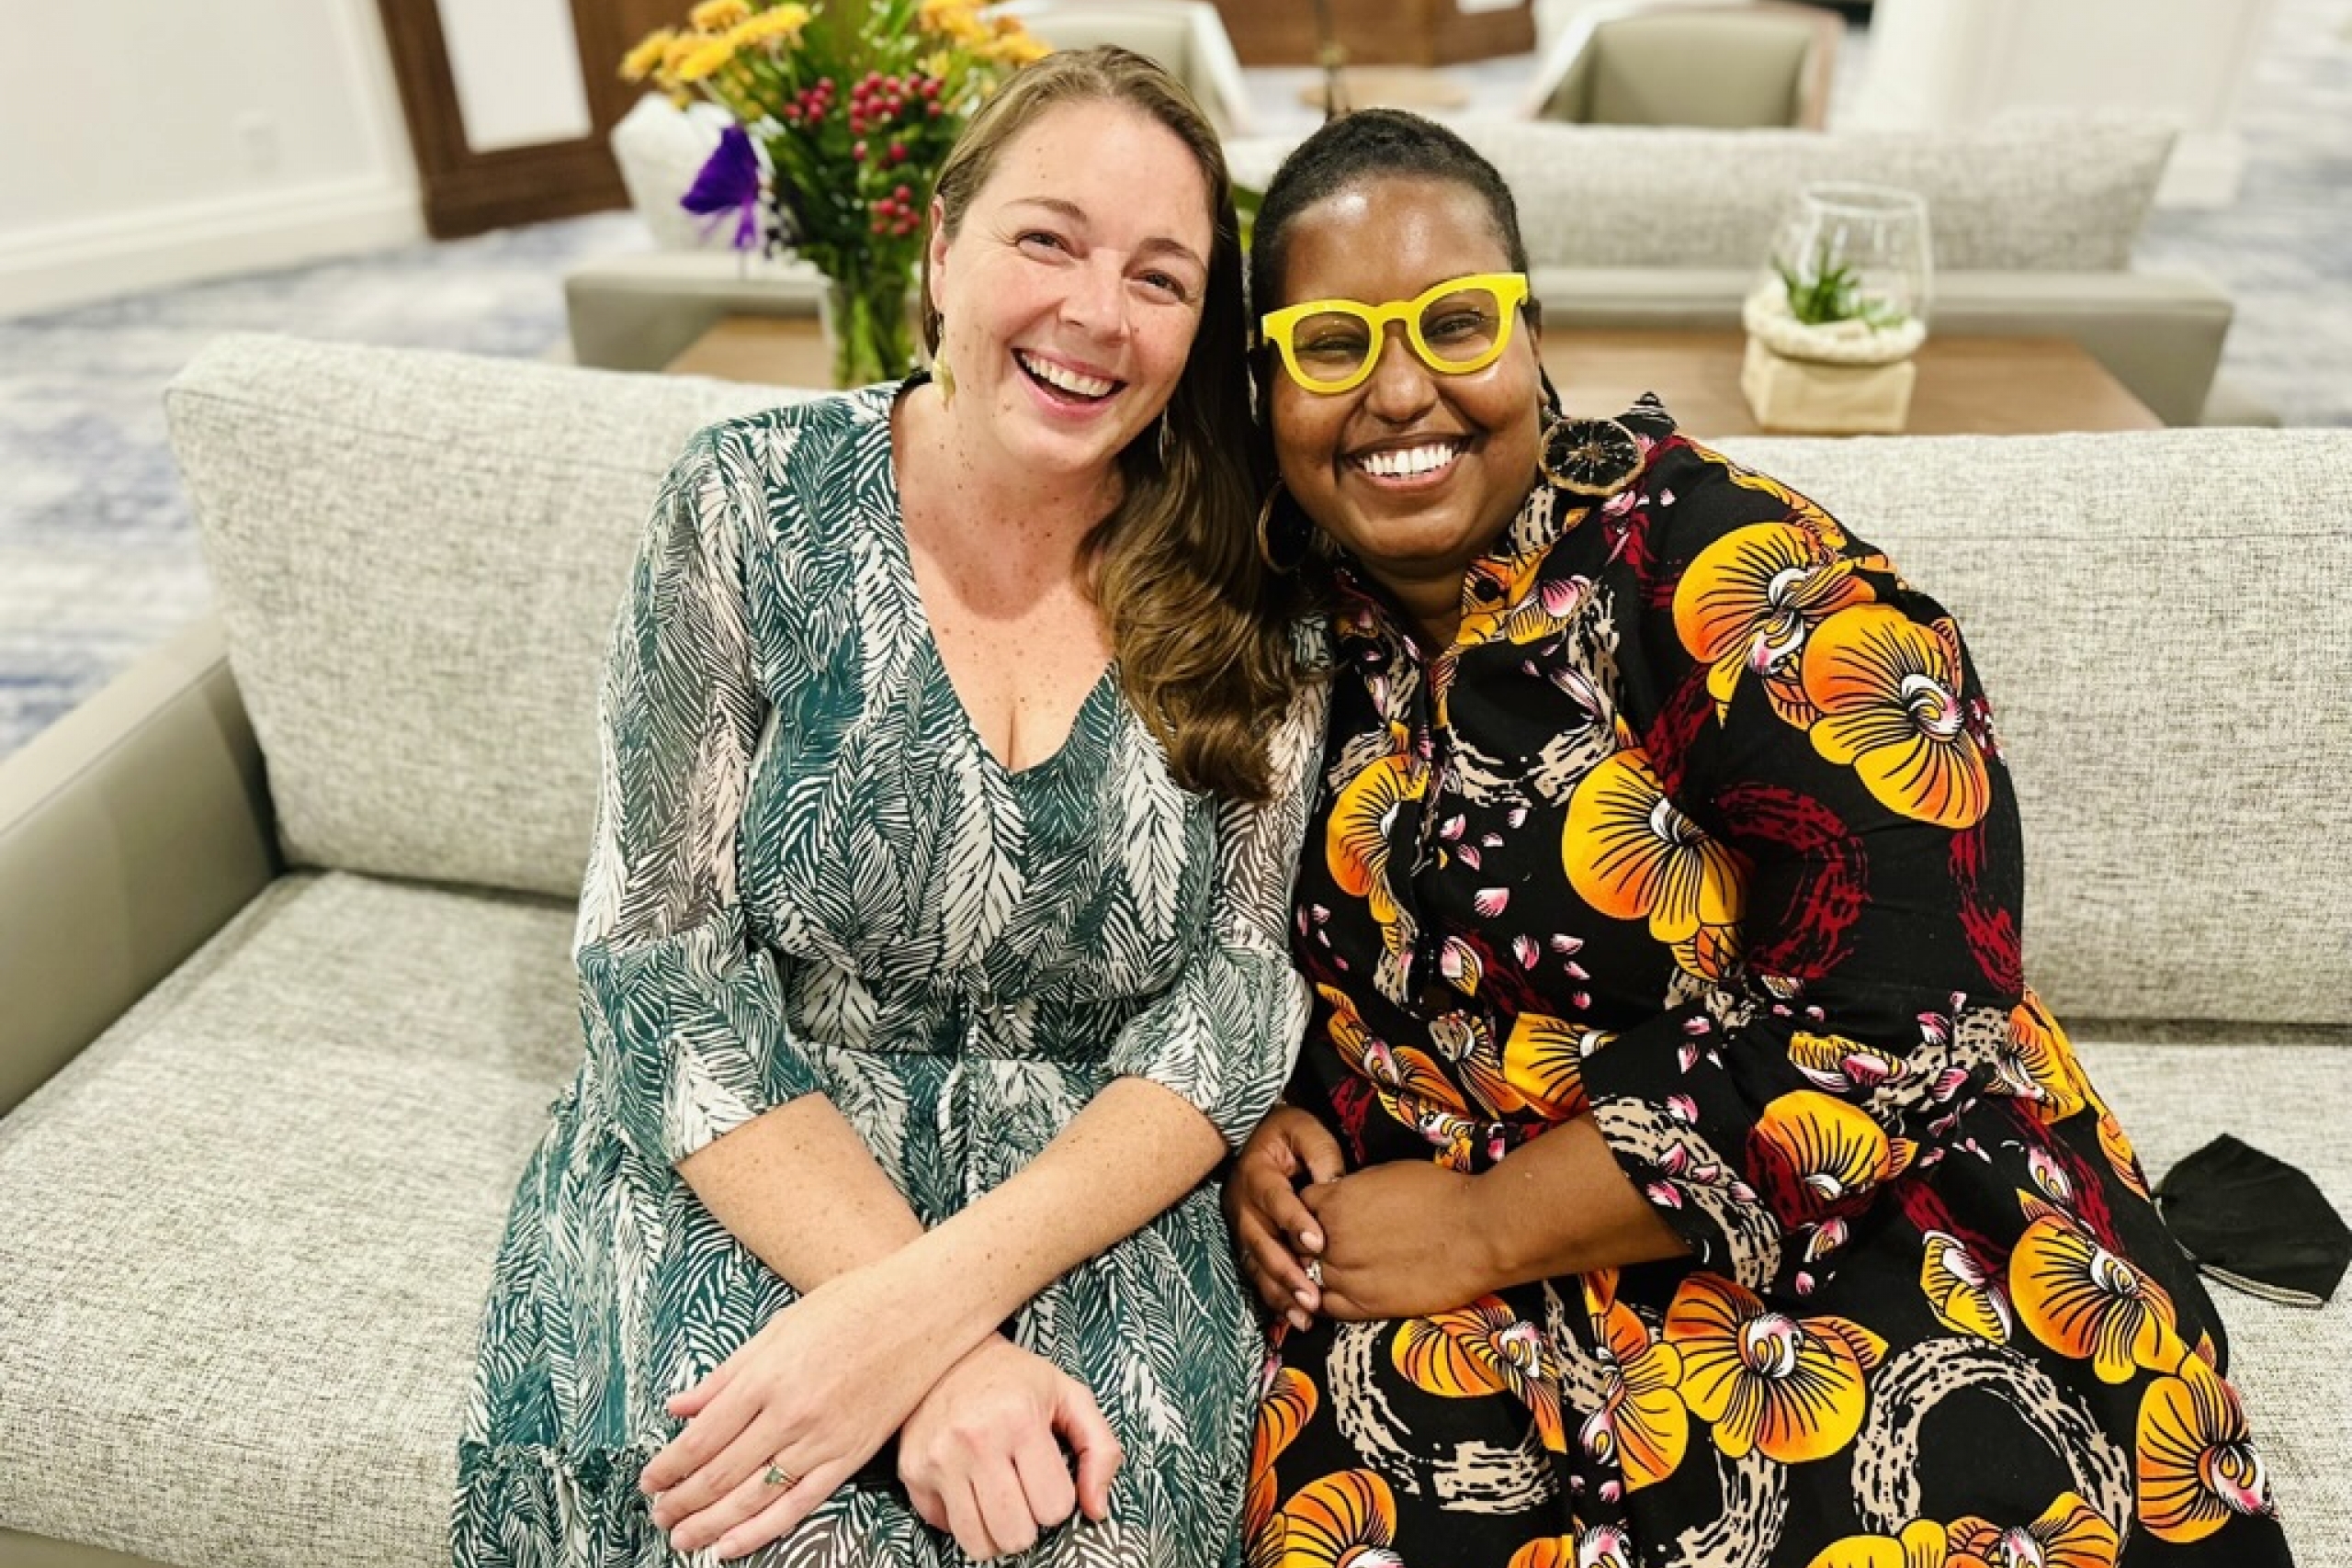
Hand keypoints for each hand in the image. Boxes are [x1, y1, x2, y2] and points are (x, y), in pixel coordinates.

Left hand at [641, 1264, 960, 1559]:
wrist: (923, 1310)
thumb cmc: (852, 1305)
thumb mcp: (779, 1327)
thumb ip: (726, 1373)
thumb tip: (679, 1407)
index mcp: (766, 1377)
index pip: (702, 1438)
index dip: (669, 1466)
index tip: (649, 1481)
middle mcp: (789, 1414)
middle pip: (721, 1472)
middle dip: (683, 1500)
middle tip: (660, 1516)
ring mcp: (822, 1439)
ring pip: (753, 1496)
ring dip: (711, 1522)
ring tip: (683, 1538)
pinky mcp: (851, 1456)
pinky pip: (799, 1504)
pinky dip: (760, 1531)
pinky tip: (731, 1546)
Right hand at [898, 1335, 1121, 1559]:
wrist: (951, 1354)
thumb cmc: (1016, 1379)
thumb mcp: (1070, 1396)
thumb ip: (1100, 1450)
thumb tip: (1097, 1511)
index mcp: (1020, 1420)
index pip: (1053, 1507)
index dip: (1057, 1501)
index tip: (1047, 1479)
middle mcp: (975, 1441)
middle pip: (1015, 1534)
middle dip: (1028, 1524)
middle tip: (1024, 1496)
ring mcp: (938, 1459)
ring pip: (977, 1544)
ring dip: (996, 1533)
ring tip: (1001, 1503)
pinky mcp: (912, 1472)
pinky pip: (944, 1528)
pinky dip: (962, 1519)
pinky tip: (970, 1489)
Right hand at [1224, 1104, 1345, 1330]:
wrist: (1258, 1137)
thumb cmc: (1289, 1134)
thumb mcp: (1305, 1130)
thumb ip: (1322, 1155)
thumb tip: (1336, 1188)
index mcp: (1257, 1174)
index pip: (1275, 1200)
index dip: (1295, 1221)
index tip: (1318, 1243)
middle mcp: (1243, 1205)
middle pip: (1260, 1242)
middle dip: (1286, 1272)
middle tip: (1312, 1296)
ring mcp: (1242, 1228)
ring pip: (1256, 1265)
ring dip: (1279, 1293)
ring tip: (1305, 1317)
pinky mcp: (1249, 1244)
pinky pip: (1258, 1274)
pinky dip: (1275, 1298)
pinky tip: (1295, 1318)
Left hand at [1299, 1160, 1501, 1320]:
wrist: (1478, 1233)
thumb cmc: (1442, 1195)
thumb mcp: (1386, 1175)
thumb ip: (1354, 1190)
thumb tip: (1344, 1198)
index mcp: (1335, 1202)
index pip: (1303, 1207)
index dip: (1315, 1211)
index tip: (1329, 1215)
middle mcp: (1332, 1240)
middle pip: (1301, 1245)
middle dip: (1313, 1243)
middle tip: (1338, 1243)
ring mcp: (1347, 1276)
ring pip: (1311, 1277)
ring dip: (1322, 1273)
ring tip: (1348, 1268)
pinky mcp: (1366, 1306)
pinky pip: (1330, 1306)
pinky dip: (1332, 1299)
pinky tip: (1350, 1290)